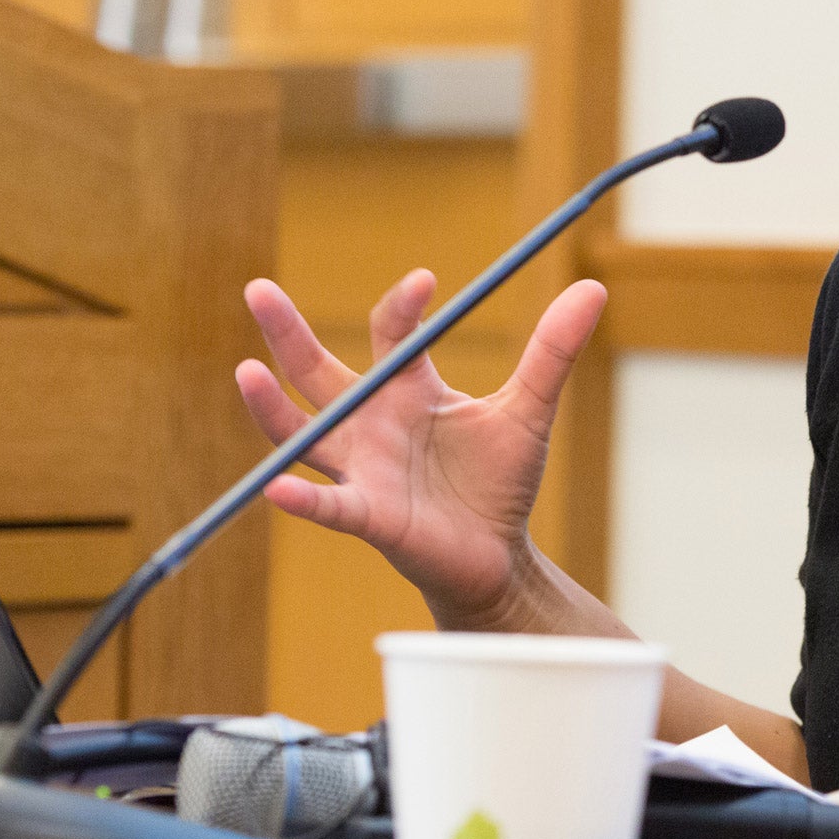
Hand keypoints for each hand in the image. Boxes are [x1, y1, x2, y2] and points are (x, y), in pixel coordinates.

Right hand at [233, 271, 607, 629]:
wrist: (499, 556)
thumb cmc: (500, 481)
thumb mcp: (529, 410)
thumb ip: (552, 353)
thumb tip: (593, 288)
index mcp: (407, 391)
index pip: (390, 336)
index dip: (403, 308)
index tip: (425, 282)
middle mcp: (372, 424)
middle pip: (317, 372)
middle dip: (286, 333)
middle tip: (257, 289)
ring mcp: (362, 471)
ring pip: (303, 434)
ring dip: (273, 408)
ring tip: (245, 371)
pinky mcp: (371, 518)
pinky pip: (330, 507)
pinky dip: (303, 501)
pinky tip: (276, 491)